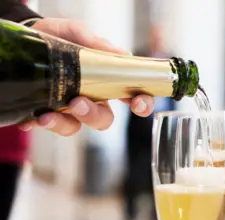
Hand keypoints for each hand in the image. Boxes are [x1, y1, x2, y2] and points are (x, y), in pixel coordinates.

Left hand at [19, 18, 154, 135]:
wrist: (29, 37)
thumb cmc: (60, 36)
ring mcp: (70, 109)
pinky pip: (52, 126)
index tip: (137, 103)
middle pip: (104, 119)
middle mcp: (92, 99)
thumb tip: (121, 54)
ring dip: (66, 123)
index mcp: (108, 81)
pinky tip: (37, 116)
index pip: (133, 97)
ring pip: (78, 127)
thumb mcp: (77, 32)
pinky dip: (47, 123)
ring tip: (50, 114)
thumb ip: (97, 43)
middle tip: (79, 103)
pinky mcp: (49, 113)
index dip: (142, 104)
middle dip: (94, 116)